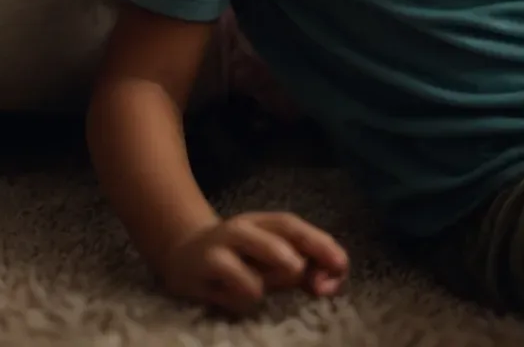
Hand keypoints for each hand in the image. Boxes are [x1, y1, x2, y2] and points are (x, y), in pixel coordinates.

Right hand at [159, 212, 348, 315]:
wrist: (182, 253)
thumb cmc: (240, 259)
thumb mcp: (272, 259)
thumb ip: (304, 268)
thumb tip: (330, 284)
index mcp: (265, 222)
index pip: (296, 228)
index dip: (322, 246)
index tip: (342, 268)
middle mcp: (242, 229)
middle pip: (280, 244)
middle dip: (295, 267)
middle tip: (297, 278)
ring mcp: (219, 248)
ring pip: (257, 279)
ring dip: (263, 289)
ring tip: (250, 287)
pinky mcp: (200, 272)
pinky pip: (236, 295)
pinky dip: (242, 301)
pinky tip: (227, 294)